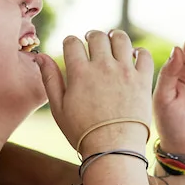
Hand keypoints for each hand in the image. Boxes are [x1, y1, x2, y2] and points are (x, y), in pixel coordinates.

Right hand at [36, 30, 153, 154]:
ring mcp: (125, 72)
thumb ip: (50, 78)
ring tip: (112, 41)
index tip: (71, 47)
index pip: (72, 42)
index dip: (70, 42)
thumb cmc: (82, 132)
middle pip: (97, 36)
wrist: (113, 148)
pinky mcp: (142, 80)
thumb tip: (40, 56)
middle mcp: (103, 67)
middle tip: (91, 41)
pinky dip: (137, 51)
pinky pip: (143, 55)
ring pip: (121, 39)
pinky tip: (132, 56)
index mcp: (79, 73)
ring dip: (114, 37)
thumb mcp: (58, 108)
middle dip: (91, 36)